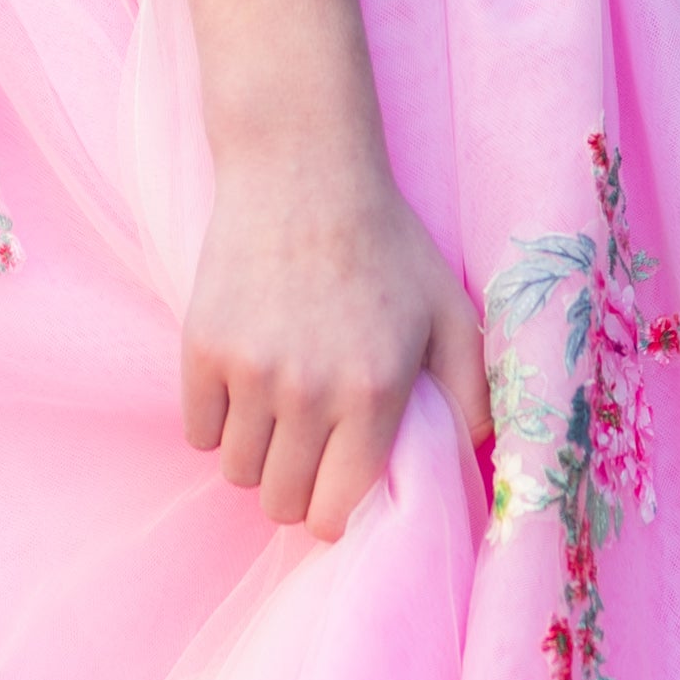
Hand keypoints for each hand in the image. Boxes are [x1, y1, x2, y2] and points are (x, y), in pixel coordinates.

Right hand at [179, 142, 491, 542]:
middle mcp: (309, 392)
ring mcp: (250, 370)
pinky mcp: (202, 346)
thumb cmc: (384, 241)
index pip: (333, 513)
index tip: (331, 482)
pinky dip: (214, 418)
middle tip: (303, 442)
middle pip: (280, 502)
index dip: (332, 509)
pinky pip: (197, 431)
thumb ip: (474, 390)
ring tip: (273, 405)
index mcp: (373, 393)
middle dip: (292, 484)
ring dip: (254, 450)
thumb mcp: (449, 308)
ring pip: (237, 470)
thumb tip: (482, 457)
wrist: (302, 167)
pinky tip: (240, 380)